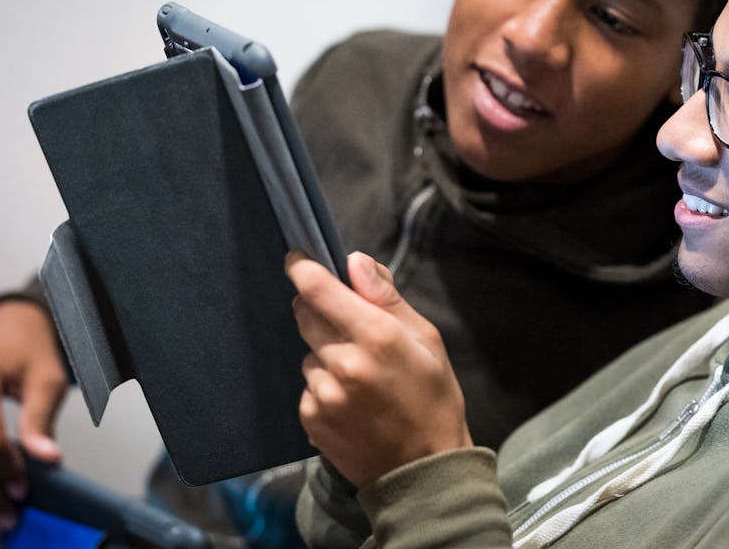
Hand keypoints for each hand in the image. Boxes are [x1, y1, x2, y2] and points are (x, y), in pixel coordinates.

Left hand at [289, 251, 472, 487]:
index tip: (296, 258)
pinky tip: (352, 402)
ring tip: (360, 377)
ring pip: (308, 353)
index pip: (318, 289)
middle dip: (320, 312)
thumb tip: (354, 261)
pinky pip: (307, 386)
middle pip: (305, 315)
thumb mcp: (426, 340)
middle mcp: (344, 363)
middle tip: (350, 330)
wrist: (423, 469)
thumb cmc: (432, 398)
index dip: (302, 268)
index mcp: (376, 336)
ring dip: (325, 355)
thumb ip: (386, 297)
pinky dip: (323, 387)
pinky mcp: (311, 418)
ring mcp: (324, 393)